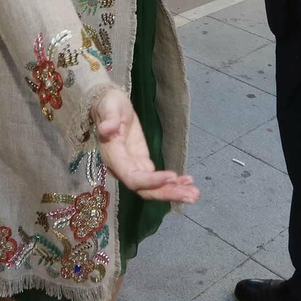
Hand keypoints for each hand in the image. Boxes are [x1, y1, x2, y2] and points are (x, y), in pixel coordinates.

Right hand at [93, 88, 199, 202]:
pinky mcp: (142, 163)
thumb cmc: (108, 105)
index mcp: (114, 157)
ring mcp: (133, 167)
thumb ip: (108, 118)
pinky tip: (188, 181)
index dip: (151, 181)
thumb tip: (106, 128)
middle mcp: (122, 169)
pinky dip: (173, 182)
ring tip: (194, 193)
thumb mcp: (108, 107)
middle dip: (168, 193)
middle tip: (192, 195)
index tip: (172, 177)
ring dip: (174, 191)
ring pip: (153, 188)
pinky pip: (157, 179)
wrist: (109, 105)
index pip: (133, 177)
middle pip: (145, 189)